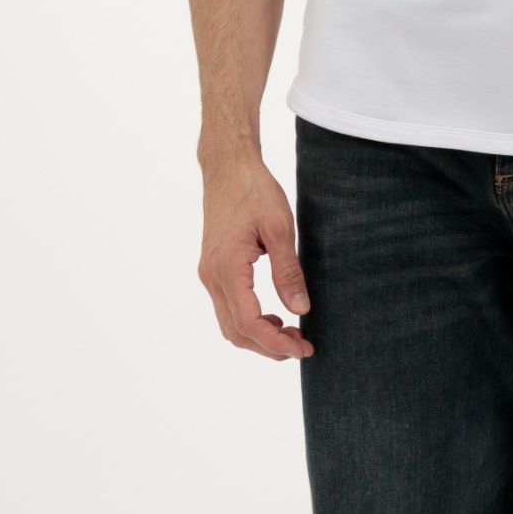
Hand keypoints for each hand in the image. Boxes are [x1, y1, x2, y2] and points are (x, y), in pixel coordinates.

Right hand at [196, 152, 315, 360]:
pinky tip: (273, 315)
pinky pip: (228, 306)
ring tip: (290, 333)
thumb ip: (288, 272)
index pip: (249, 323)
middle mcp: (211, 276)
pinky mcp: (213, 267)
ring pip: (229, 323)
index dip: (276, 342)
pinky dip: (249, 320)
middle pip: (236, 331)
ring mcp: (209, 273)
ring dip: (258, 336)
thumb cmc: (254, 190)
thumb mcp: (280, 228)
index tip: (303, 348)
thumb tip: (300, 310)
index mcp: (227, 268)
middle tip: (302, 346)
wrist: (228, 165)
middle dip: (268, 346)